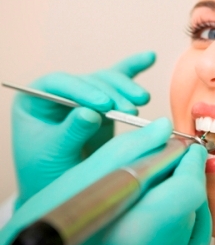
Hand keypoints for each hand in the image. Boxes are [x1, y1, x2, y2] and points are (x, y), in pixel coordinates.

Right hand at [1, 119, 210, 244]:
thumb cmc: (57, 218)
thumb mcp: (86, 177)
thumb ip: (132, 148)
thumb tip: (164, 128)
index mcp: (136, 231)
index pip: (187, 189)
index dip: (191, 163)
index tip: (186, 147)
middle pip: (193, 202)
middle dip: (186, 174)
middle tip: (173, 160)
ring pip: (195, 218)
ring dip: (184, 194)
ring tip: (158, 185)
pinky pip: (192, 238)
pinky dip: (184, 217)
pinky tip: (162, 206)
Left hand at [11, 52, 154, 207]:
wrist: (62, 187)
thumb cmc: (47, 173)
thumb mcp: (53, 155)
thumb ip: (70, 133)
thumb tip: (90, 113)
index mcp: (36, 100)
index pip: (59, 84)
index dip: (84, 90)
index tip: (104, 105)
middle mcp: (60, 94)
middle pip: (89, 81)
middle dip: (112, 93)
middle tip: (130, 110)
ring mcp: (84, 97)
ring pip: (107, 82)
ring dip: (127, 89)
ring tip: (141, 101)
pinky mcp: (104, 104)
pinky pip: (118, 81)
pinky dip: (134, 69)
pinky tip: (149, 57)